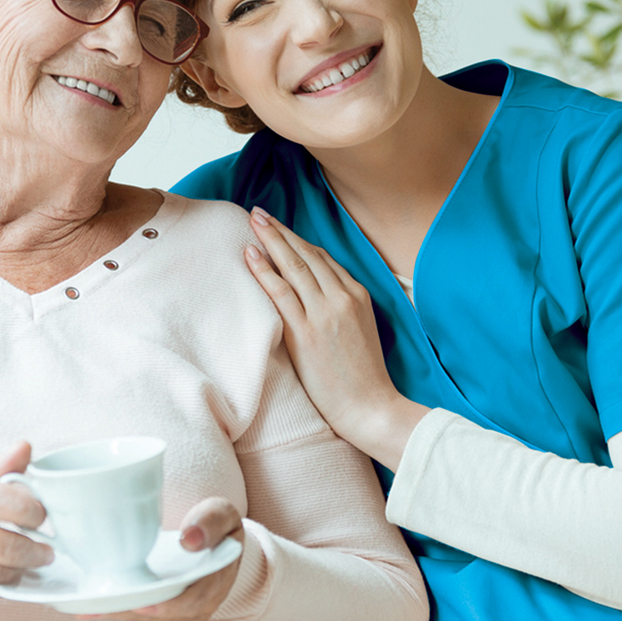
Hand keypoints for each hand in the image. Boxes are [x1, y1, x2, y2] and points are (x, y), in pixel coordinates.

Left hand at [88, 497, 244, 620]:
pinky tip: (92, 609)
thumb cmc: (214, 522)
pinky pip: (143, 616)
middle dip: (134, 611)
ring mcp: (185, 612)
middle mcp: (203, 604)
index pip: (195, 600)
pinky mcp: (168, 614)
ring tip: (92, 605)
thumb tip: (190, 540)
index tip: (142, 603)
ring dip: (123, 613)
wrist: (213, 536)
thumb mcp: (219, 513)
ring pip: (151, 618)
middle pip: (166, 615)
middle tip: (102, 604)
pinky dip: (120, 612)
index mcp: (218, 579)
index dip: (168, 606)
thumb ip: (209, 523)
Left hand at [243, 207, 426, 468]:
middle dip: (281, 232)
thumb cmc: (362, 378)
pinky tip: (251, 255)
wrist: (370, 407)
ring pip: (294, 266)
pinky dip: (265, 271)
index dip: (299, 242)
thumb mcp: (361, 331)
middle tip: (259, 213)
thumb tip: (318, 297)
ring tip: (253, 222)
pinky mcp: (306, 332)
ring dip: (271, 241)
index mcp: (358, 295)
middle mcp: (342, 297)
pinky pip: (281, 293)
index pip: (324, 260)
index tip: (281, 230)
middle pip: (307, 255)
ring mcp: (324, 313)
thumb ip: (344, 309)